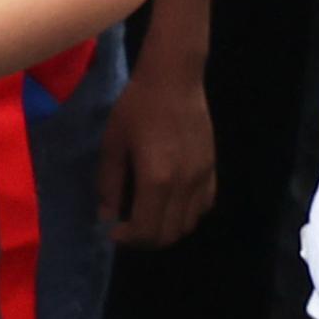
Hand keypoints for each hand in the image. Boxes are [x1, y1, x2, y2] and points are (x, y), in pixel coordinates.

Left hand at [101, 53, 216, 246]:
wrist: (174, 78)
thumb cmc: (137, 106)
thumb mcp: (113, 143)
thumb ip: (110, 184)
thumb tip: (106, 216)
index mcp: (156, 179)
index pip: (146, 231)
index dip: (127, 239)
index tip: (113, 230)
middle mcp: (184, 184)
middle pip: (169, 234)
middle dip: (145, 239)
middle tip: (128, 227)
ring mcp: (202, 177)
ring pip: (188, 225)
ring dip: (167, 229)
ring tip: (148, 215)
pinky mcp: (212, 168)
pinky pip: (204, 206)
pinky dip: (187, 214)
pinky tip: (171, 201)